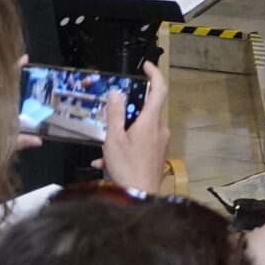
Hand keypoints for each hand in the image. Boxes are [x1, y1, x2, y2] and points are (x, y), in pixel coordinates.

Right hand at [98, 62, 170, 194]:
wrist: (141, 197)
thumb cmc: (128, 168)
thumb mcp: (114, 140)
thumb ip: (115, 115)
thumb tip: (117, 93)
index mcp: (151, 121)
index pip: (160, 89)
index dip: (155, 74)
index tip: (147, 67)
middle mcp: (160, 129)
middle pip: (146, 111)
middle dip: (127, 112)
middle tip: (111, 117)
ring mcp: (160, 142)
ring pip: (139, 130)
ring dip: (121, 136)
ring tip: (103, 149)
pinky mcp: (157, 154)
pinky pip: (140, 144)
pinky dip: (124, 149)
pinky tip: (106, 163)